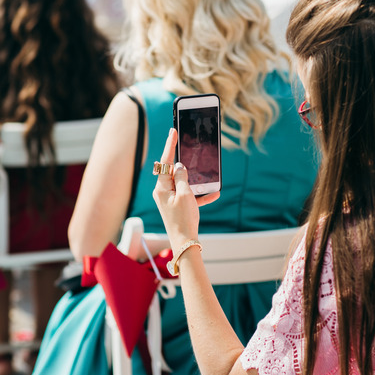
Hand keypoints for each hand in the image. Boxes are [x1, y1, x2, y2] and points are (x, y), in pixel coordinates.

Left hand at [153, 129, 219, 250]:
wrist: (185, 244)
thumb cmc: (183, 219)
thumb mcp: (184, 194)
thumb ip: (182, 177)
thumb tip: (179, 166)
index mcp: (161, 188)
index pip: (165, 162)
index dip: (170, 145)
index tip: (172, 131)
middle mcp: (163, 192)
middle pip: (173, 171)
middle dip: (183, 163)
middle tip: (187, 147)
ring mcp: (170, 199)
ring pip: (183, 183)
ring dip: (195, 180)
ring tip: (205, 175)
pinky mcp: (178, 206)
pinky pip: (189, 196)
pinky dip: (200, 195)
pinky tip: (214, 194)